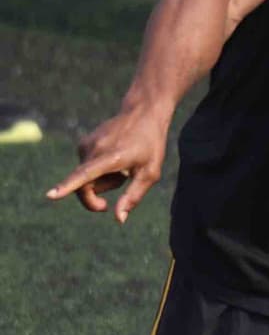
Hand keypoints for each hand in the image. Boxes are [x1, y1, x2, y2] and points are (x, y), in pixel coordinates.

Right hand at [46, 104, 168, 218]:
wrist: (142, 114)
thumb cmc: (150, 146)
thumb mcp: (150, 173)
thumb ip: (133, 196)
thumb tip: (118, 219)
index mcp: (112, 157)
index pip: (86, 174)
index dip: (67, 187)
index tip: (51, 195)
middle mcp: (95, 149)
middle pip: (83, 187)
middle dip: (95, 199)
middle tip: (110, 202)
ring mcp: (86, 145)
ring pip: (85, 179)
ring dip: (103, 182)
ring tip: (122, 168)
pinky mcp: (82, 145)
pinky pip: (85, 170)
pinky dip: (99, 172)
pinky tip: (114, 161)